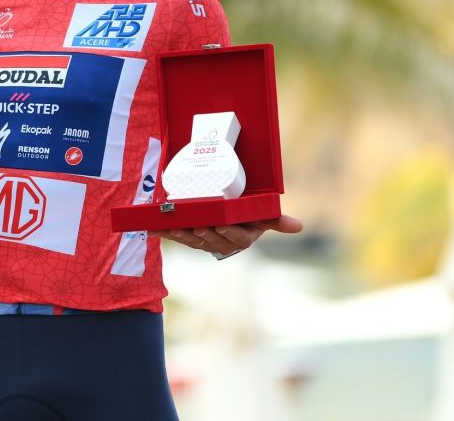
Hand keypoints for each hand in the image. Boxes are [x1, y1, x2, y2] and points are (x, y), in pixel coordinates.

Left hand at [155, 214, 303, 256]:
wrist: (228, 212)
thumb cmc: (248, 214)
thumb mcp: (261, 216)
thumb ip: (276, 220)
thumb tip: (300, 227)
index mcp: (242, 237)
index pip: (238, 239)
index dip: (229, 233)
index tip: (221, 225)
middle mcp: (223, 242)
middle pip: (214, 242)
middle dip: (205, 235)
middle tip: (198, 227)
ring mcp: (205, 240)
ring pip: (194, 241)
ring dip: (184, 235)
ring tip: (177, 228)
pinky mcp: (189, 237)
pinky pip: (178, 236)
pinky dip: (165, 232)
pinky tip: (153, 228)